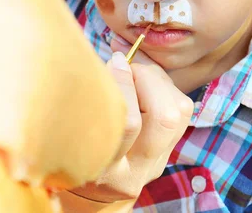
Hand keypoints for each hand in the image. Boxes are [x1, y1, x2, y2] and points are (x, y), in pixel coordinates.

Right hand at [69, 43, 193, 202]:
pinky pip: (181, 112)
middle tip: (126, 65)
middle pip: (165, 117)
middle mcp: (136, 171)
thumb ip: (89, 98)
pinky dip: (165, 88)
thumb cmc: (70, 151)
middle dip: (148, 78)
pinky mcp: (167, 154)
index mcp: (106, 170)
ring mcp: (156, 164)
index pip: (129, 123)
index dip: (123, 83)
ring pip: (179, 112)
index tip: (113, 59)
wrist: (89, 194)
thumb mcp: (69, 131)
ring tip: (135, 72)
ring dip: (159, 81)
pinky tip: (144, 83)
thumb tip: (111, 56)